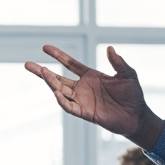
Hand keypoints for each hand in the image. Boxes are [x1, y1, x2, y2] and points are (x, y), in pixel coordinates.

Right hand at [25, 46, 162, 147]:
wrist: (137, 116)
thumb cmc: (133, 94)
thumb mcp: (127, 74)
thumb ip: (118, 62)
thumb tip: (110, 48)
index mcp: (90, 76)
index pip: (70, 63)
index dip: (58, 55)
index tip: (45, 47)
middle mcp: (82, 87)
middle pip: (58, 78)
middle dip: (43, 71)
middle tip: (28, 64)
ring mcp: (82, 100)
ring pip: (60, 91)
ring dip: (50, 82)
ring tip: (41, 71)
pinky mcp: (85, 113)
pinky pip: (69, 106)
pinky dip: (62, 100)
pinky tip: (55, 92)